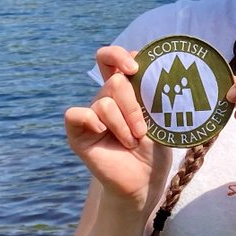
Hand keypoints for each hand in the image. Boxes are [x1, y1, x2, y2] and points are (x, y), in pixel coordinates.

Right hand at [64, 46, 171, 208]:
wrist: (145, 180)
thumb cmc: (155, 147)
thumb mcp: (160, 117)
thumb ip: (151, 93)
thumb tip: (147, 71)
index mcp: (125, 89)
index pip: (111, 58)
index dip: (119, 55)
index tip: (135, 69)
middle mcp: (106, 98)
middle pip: (115, 82)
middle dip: (133, 106)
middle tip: (142, 129)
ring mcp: (92, 115)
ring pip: (104, 102)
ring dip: (123, 124)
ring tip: (132, 142)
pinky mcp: (79, 134)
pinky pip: (76, 114)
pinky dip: (91, 120)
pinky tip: (102, 131)